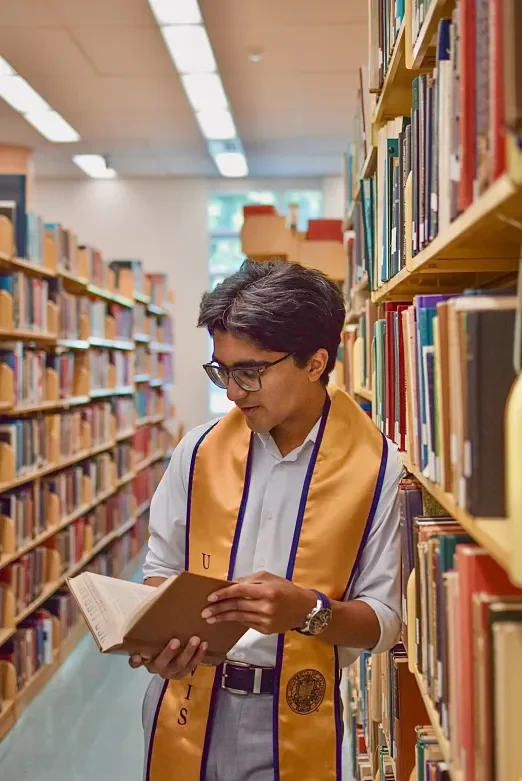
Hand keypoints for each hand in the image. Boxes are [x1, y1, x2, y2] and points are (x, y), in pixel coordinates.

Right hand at [128, 636, 207, 679]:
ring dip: (188, 653)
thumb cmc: (160, 638)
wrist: (174, 649)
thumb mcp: (153, 633)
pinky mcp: (182, 672)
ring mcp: (170, 672)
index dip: (136, 660)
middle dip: (168, 653)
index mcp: (145, 658)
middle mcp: (156, 668)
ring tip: (196, 639)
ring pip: (179, 666)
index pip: (135, 662)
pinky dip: (199, 655)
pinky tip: (204, 644)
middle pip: (160, 664)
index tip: (137, 655)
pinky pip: (191, 666)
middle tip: (176, 640)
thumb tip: (143, 605)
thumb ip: (150, 628)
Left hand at [201, 571, 316, 634]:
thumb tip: (231, 585)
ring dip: (223, 617)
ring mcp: (266, 620)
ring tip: (210, 618)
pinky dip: (236, 620)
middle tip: (204, 612)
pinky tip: (226, 619)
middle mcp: (266, 607)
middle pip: (237, 606)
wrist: (304, 609)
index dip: (224, 594)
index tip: (210, 597)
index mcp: (267, 591)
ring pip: (239, 617)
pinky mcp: (266, 630)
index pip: (240, 591)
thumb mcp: (269, 578)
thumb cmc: (286, 589)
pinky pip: (247, 624)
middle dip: (219, 609)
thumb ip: (250, 581)